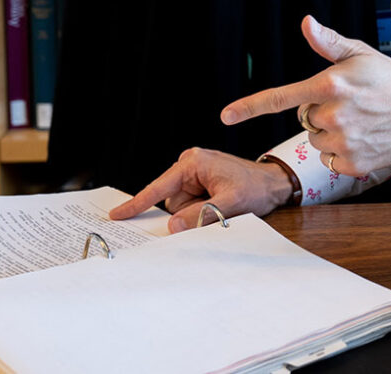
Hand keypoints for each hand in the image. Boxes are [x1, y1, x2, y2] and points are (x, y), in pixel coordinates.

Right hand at [108, 148, 293, 233]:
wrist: (273, 184)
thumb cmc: (255, 188)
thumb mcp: (230, 205)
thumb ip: (201, 216)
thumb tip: (172, 226)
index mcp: (194, 163)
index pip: (159, 187)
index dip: (138, 203)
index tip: (117, 214)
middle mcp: (190, 165)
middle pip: (171, 202)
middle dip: (186, 214)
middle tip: (213, 211)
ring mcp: (193, 174)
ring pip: (179, 207)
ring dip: (196, 214)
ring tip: (221, 206)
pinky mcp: (198, 184)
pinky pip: (188, 206)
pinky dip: (199, 212)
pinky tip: (217, 206)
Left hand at [221, 16, 390, 175]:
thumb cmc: (390, 79)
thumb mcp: (361, 54)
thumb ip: (328, 42)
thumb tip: (305, 22)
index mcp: (329, 84)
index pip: (281, 97)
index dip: (250, 107)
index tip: (225, 116)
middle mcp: (332, 115)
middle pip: (305, 118)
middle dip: (321, 111)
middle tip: (352, 104)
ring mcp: (342, 142)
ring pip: (316, 139)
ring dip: (331, 132)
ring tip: (361, 121)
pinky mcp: (351, 164)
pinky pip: (329, 159)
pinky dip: (342, 152)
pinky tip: (365, 138)